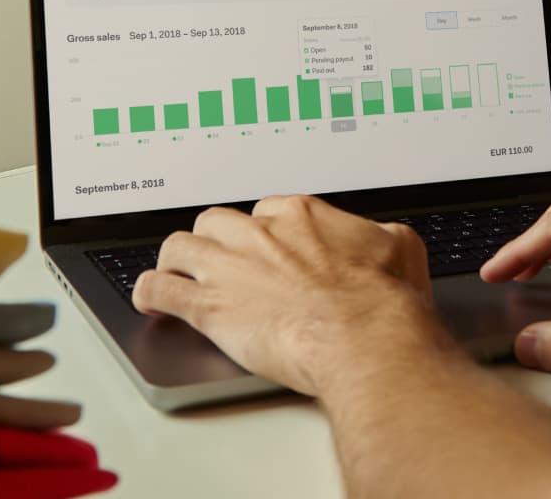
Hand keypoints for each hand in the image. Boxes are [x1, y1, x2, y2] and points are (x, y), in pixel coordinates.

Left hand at [134, 194, 456, 396]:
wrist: (363, 339)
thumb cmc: (382, 302)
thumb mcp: (400, 247)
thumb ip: (380, 234)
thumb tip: (382, 235)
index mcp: (299, 214)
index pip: (266, 212)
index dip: (265, 234)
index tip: (269, 252)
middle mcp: (258, 234)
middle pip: (217, 223)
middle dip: (217, 241)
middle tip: (223, 261)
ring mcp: (228, 269)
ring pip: (180, 247)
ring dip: (177, 260)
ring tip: (176, 272)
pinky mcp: (208, 308)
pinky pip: (160, 289)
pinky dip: (150, 292)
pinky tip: (150, 298)